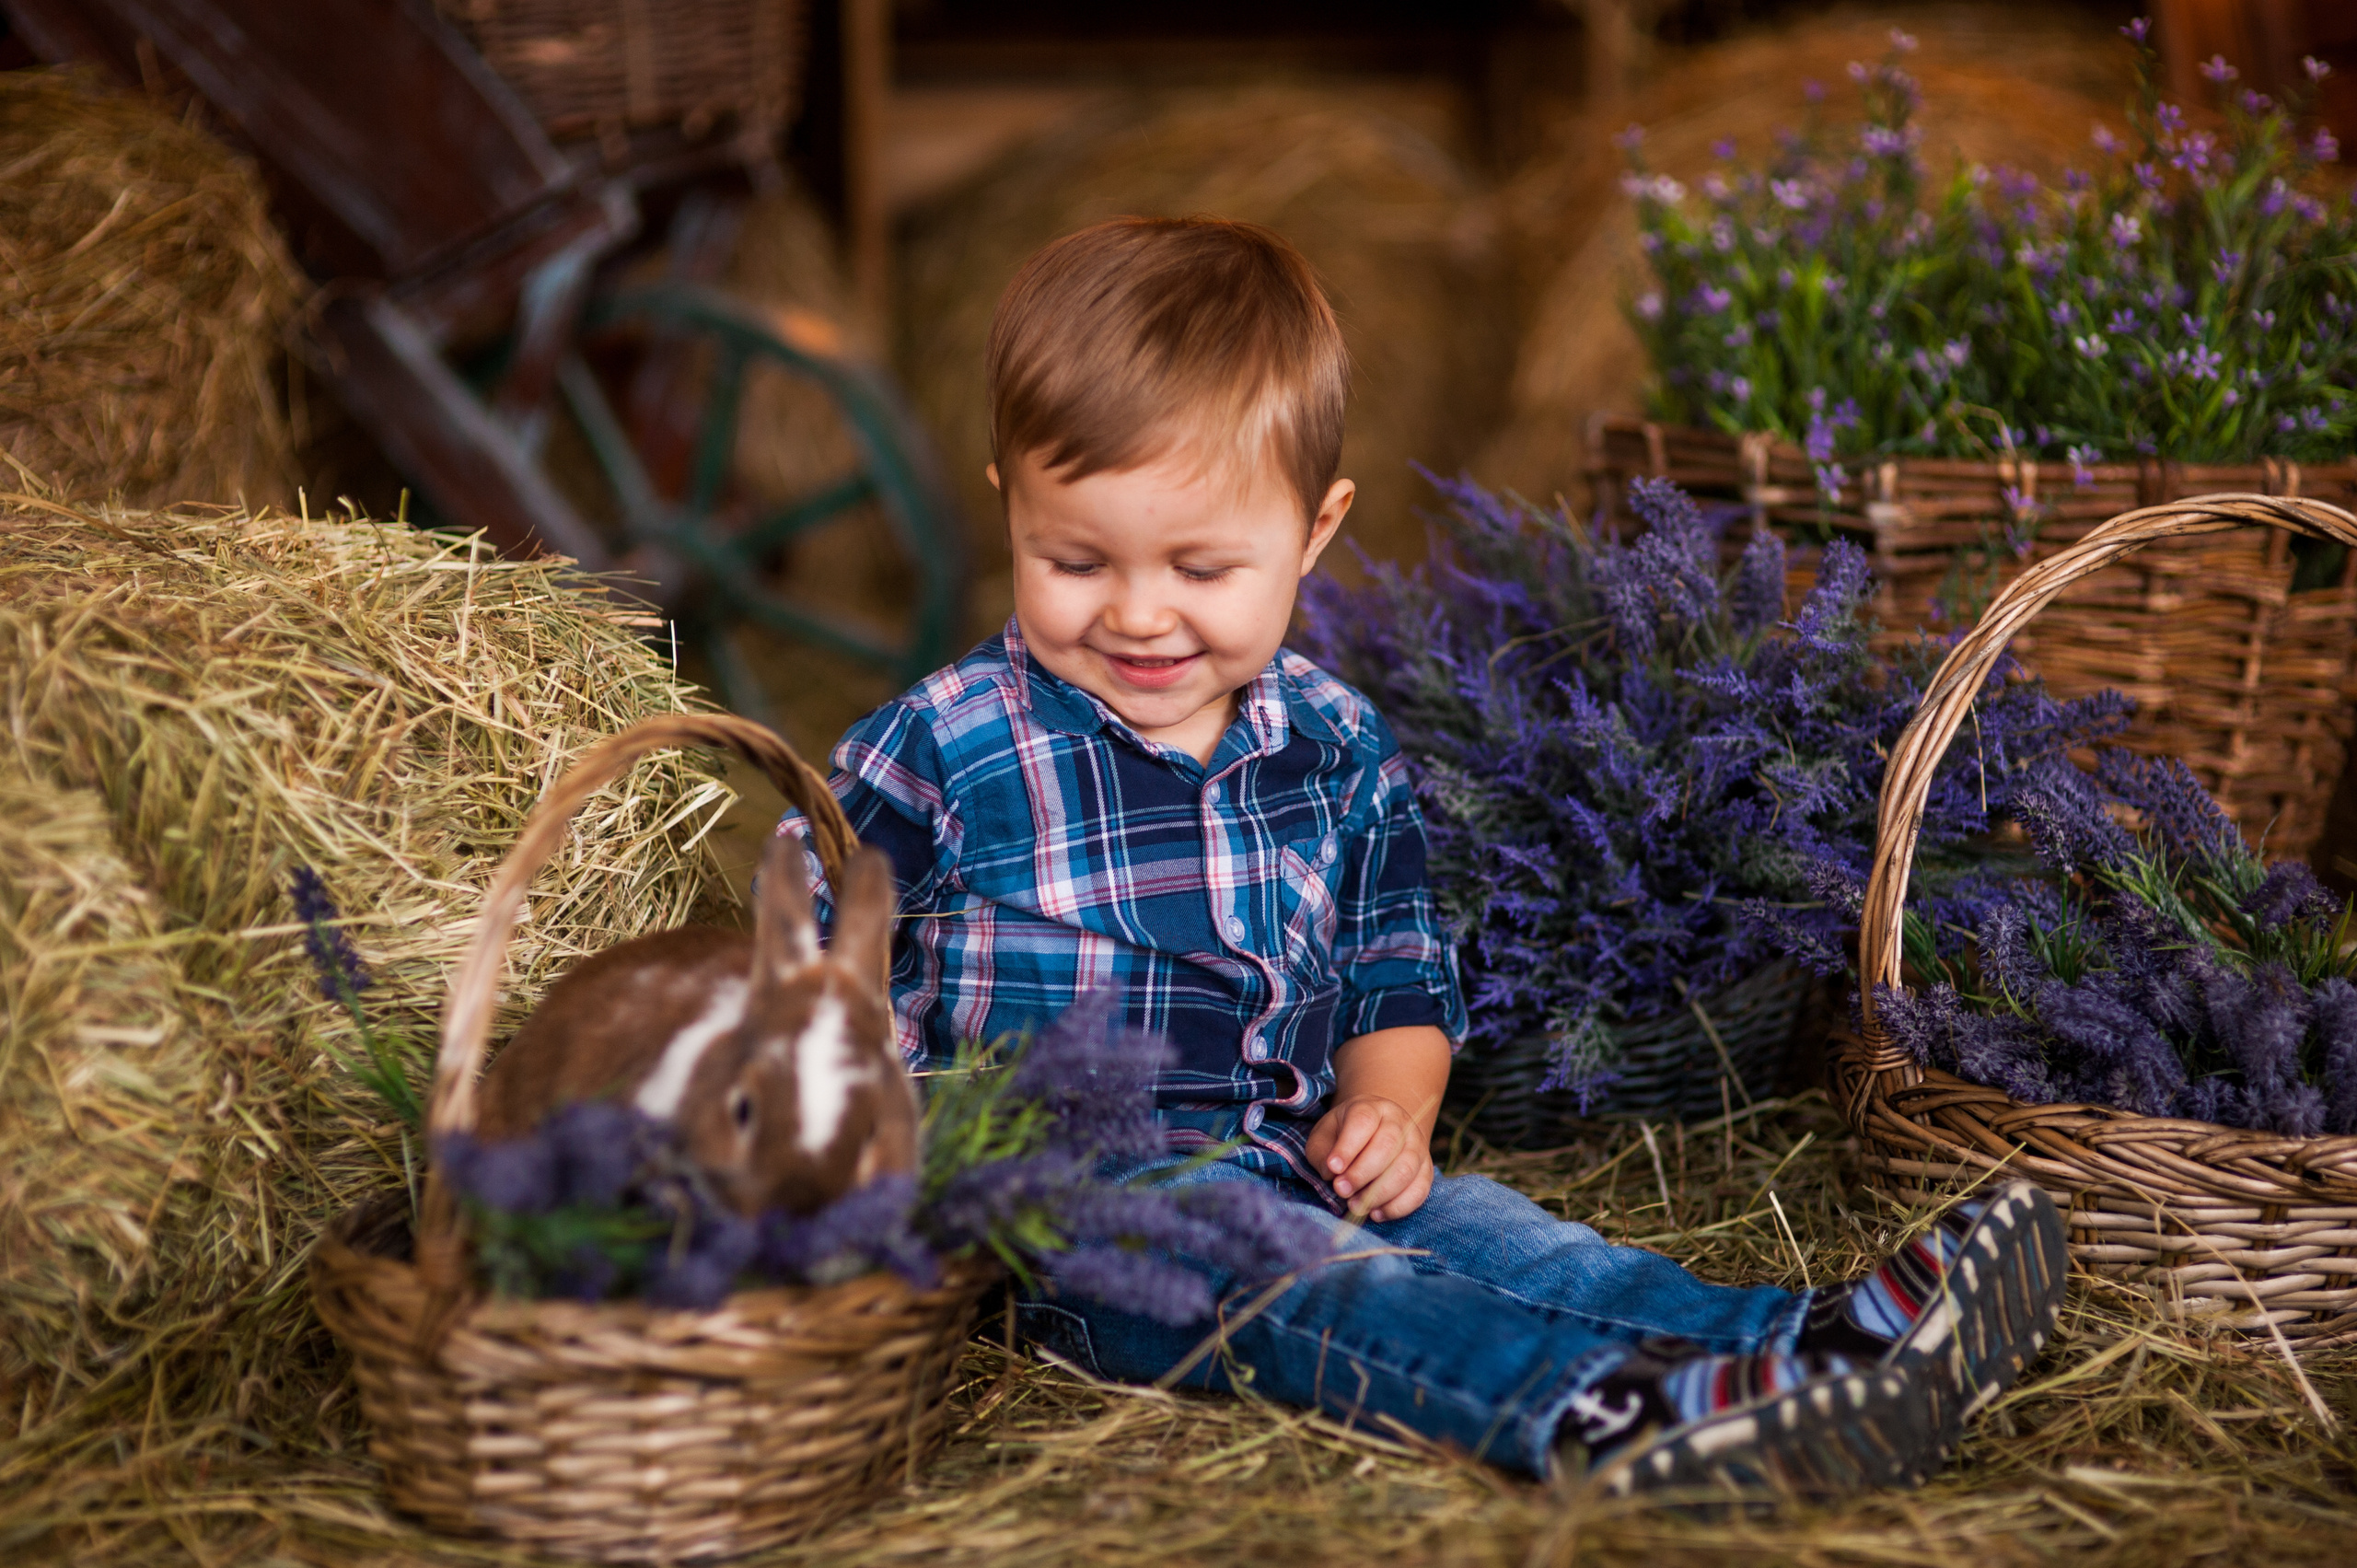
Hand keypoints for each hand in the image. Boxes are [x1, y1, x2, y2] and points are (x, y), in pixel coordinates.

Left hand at [1305, 1094, 1433, 1222]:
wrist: (1378, 1132)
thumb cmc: (1344, 1136)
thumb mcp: (1324, 1136)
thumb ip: (1322, 1152)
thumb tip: (1331, 1174)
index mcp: (1371, 1108)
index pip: (1363, 1121)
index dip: (1348, 1147)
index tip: (1333, 1168)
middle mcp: (1399, 1122)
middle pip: (1387, 1146)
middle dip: (1361, 1174)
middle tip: (1341, 1190)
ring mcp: (1417, 1145)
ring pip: (1405, 1170)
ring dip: (1379, 1194)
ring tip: (1355, 1206)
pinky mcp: (1426, 1169)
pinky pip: (1419, 1190)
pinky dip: (1398, 1207)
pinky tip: (1376, 1213)